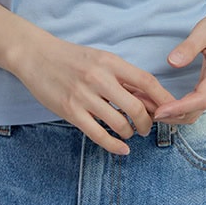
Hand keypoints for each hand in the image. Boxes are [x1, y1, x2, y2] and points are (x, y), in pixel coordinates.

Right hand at [13, 32, 178, 155]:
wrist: (36, 55)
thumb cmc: (71, 58)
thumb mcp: (100, 59)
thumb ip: (122, 77)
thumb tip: (148, 98)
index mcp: (110, 62)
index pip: (146, 81)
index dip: (162, 99)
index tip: (170, 111)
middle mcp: (99, 78)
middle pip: (136, 107)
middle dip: (146, 123)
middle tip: (146, 128)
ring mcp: (84, 95)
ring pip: (119, 123)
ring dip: (130, 133)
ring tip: (128, 133)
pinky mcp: (70, 111)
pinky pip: (98, 134)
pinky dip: (114, 145)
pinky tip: (122, 149)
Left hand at [153, 1, 205, 123]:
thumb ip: (189, 47)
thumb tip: (172, 62)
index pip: (199, 100)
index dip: (178, 108)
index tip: (158, 111)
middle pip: (194, 112)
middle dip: (169, 115)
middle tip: (142, 109)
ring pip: (194, 111)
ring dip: (171, 113)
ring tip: (146, 107)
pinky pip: (194, 104)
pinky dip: (176, 108)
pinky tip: (159, 101)